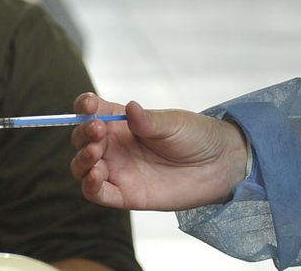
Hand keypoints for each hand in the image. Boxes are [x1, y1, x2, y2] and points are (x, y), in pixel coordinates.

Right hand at [69, 93, 249, 210]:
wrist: (219, 166)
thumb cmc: (195, 136)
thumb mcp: (172, 123)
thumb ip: (148, 120)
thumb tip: (130, 108)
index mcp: (119, 121)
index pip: (90, 111)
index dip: (83, 107)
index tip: (89, 107)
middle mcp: (113, 144)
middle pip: (81, 138)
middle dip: (82, 133)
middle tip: (97, 131)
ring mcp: (117, 169)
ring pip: (82, 166)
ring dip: (81, 159)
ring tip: (95, 154)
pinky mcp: (125, 194)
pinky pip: (97, 193)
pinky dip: (90, 185)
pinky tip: (96, 176)